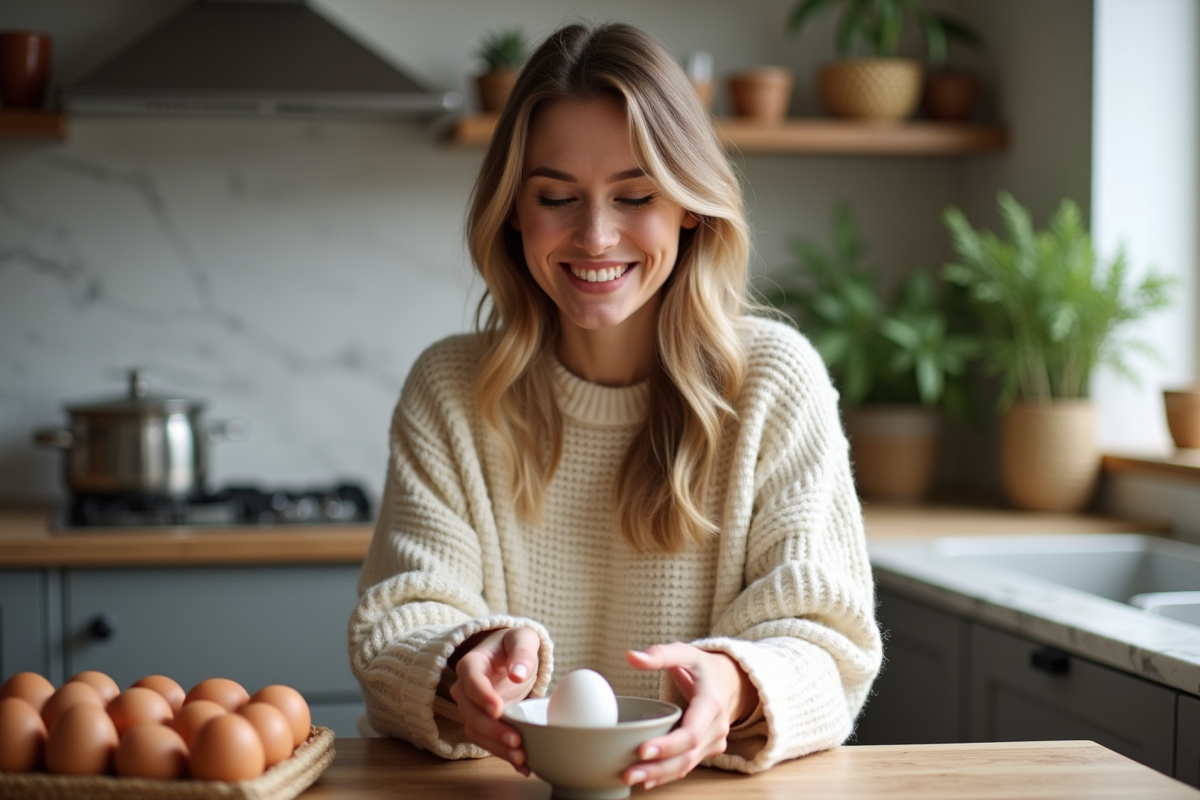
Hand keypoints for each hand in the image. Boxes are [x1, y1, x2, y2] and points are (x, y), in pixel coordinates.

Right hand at [448, 626, 539, 774]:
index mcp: (471, 664)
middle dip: (493, 729)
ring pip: (476, 732)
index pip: (472, 681)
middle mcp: (465, 689)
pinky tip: (522, 766)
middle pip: (471, 713)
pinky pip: (486, 742)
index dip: (483, 696)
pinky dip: (502, 754)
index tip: (499, 710)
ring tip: (521, 758)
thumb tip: (517, 674)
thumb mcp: (522, 638)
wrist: (507, 656)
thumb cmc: (513, 644)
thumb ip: (522, 651)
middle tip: (516, 740)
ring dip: (497, 747)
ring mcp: (471, 709)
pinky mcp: (481, 724)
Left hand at [623, 643, 756, 788]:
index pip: (690, 732)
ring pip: (687, 765)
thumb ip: (659, 654)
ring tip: (632, 779)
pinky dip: (668, 775)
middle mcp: (717, 727)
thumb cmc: (704, 668)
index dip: (667, 745)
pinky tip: (648, 780)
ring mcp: (715, 741)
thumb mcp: (685, 654)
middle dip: (658, 767)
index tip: (642, 750)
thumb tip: (631, 656)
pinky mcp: (709, 750)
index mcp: (711, 703)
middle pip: (686, 755)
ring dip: (660, 775)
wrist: (734, 681)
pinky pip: (688, 765)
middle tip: (629, 773)